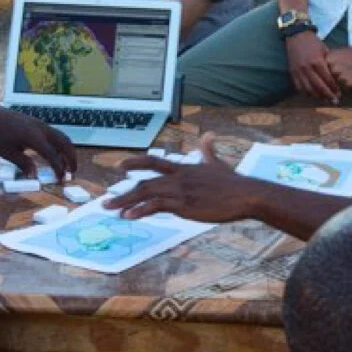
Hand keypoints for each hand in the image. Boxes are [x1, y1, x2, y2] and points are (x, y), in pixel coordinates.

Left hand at [0, 107, 76, 179]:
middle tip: (72, 174)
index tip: (61, 180)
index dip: (58, 168)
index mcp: (32, 136)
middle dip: (71, 159)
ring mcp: (42, 125)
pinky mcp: (41, 125)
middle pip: (64, 143)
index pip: (51, 154)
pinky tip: (58, 157)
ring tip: (68, 167)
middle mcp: (41, 129)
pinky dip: (62, 146)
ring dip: (69, 152)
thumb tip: (34, 177)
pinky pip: (56, 135)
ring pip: (63, 138)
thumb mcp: (7, 153)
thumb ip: (23, 164)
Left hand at [113, 134, 259, 222]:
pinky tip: (130, 216)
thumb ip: (208, 150)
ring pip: (146, 193)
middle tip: (105, 201)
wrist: (245, 194)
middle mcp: (178, 177)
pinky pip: (156, 205)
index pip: (153, 162)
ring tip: (111, 210)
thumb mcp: (218, 163)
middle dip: (122, 192)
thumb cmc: (234, 183)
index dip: (134, 163)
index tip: (118, 167)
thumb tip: (208, 136)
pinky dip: (141, 210)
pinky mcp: (184, 204)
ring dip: (126, 202)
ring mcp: (180, 190)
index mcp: (184, 168)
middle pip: (143, 181)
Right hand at [285, 31, 339, 102]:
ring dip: (317, 96)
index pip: (327, 79)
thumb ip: (330, 63)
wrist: (296, 36)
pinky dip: (306, 93)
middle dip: (328, 95)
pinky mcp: (292, 73)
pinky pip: (299, 87)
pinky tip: (312, 95)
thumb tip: (338, 75)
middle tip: (334, 101)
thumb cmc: (313, 42)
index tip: (339, 94)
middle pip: (319, 87)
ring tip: (324, 99)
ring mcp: (299, 71)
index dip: (334, 88)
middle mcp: (307, 68)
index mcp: (317, 62)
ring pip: (308, 89)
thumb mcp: (324, 50)